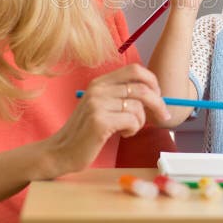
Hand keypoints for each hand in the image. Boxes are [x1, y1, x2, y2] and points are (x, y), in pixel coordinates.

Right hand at [41, 64, 170, 177]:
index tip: (158, 95)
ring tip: (129, 129)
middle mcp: (98, 89)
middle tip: (162, 116)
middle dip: (158, 103)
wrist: (60, 152)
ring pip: (139, 107)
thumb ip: (122, 97)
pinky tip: (123, 134)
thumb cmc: (86, 133)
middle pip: (142, 87)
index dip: (152, 81)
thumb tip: (156, 94)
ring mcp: (98, 104)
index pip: (135, 70)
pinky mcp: (100, 121)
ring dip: (141, 121)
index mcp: (100, 82)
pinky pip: (132, 120)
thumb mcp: (102, 107)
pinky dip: (134, 129)